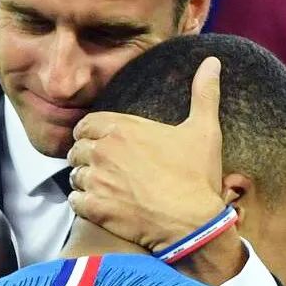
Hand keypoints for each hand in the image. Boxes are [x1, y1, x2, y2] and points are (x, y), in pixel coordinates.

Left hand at [67, 57, 242, 284]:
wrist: (191, 224)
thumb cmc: (197, 177)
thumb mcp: (204, 130)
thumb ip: (203, 94)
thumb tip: (212, 61)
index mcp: (123, 129)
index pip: (86, 124)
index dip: (90, 133)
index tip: (98, 142)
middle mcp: (104, 151)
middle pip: (77, 150)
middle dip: (85, 157)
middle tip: (101, 167)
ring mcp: (97, 181)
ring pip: (74, 176)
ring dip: (84, 180)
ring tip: (100, 187)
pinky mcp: (94, 208)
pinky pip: (74, 201)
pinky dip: (82, 203)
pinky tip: (97, 205)